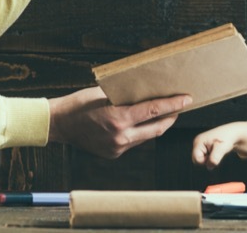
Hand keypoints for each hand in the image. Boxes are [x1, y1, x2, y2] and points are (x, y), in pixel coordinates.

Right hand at [47, 86, 188, 158]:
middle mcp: (120, 137)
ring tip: (165, 114)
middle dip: (171, 117)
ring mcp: (117, 148)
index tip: (186, 99)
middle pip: (157, 128)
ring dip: (157, 126)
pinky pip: (134, 142)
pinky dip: (140, 132)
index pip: (154, 111)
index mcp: (119, 118)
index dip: (173, 104)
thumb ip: (126, 96)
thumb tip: (147, 92)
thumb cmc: (80, 103)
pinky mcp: (114, 154)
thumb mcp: (104, 94)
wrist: (59, 124)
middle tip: (180, 106)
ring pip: (146, 137)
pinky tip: (143, 124)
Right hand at [191, 122, 246, 169]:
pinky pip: (205, 158)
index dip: (206, 160)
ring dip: (210, 159)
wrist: (233, 134)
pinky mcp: (204, 147)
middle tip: (216, 152)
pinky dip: (212, 157)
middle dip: (207, 160)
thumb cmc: (227, 139)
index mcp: (198, 141)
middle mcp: (197, 142)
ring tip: (217, 150)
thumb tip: (209, 167)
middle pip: (197, 160)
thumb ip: (214, 158)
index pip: (196, 159)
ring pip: (201, 160)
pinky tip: (217, 150)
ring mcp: (200, 144)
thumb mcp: (221, 148)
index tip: (215, 153)